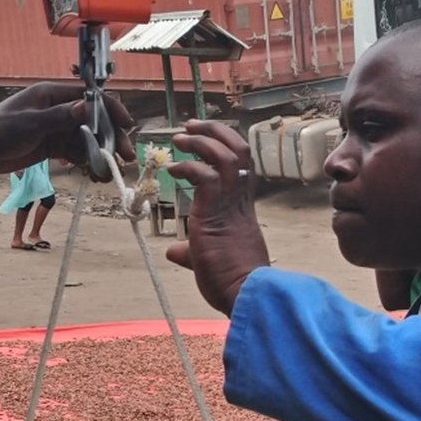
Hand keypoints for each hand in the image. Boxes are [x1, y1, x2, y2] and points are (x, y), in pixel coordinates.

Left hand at [0, 83, 134, 176]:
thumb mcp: (30, 123)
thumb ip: (59, 117)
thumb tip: (86, 107)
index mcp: (51, 94)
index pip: (89, 97)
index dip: (111, 110)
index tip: (127, 125)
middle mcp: (57, 109)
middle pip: (93, 120)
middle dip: (110, 137)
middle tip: (126, 156)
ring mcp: (55, 128)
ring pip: (86, 139)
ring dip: (101, 153)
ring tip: (112, 171)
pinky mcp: (52, 146)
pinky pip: (75, 152)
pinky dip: (87, 161)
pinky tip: (96, 174)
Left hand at [164, 119, 270, 314]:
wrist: (247, 295)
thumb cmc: (233, 283)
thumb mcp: (209, 259)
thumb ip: (192, 251)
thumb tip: (175, 252)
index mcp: (241, 208)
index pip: (240, 164)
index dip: (224, 145)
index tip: (204, 136)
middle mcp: (239, 201)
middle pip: (238, 150)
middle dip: (215, 131)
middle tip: (191, 125)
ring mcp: (229, 205)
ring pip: (225, 156)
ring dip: (201, 141)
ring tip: (180, 139)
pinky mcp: (215, 213)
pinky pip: (205, 177)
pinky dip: (188, 167)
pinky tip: (173, 169)